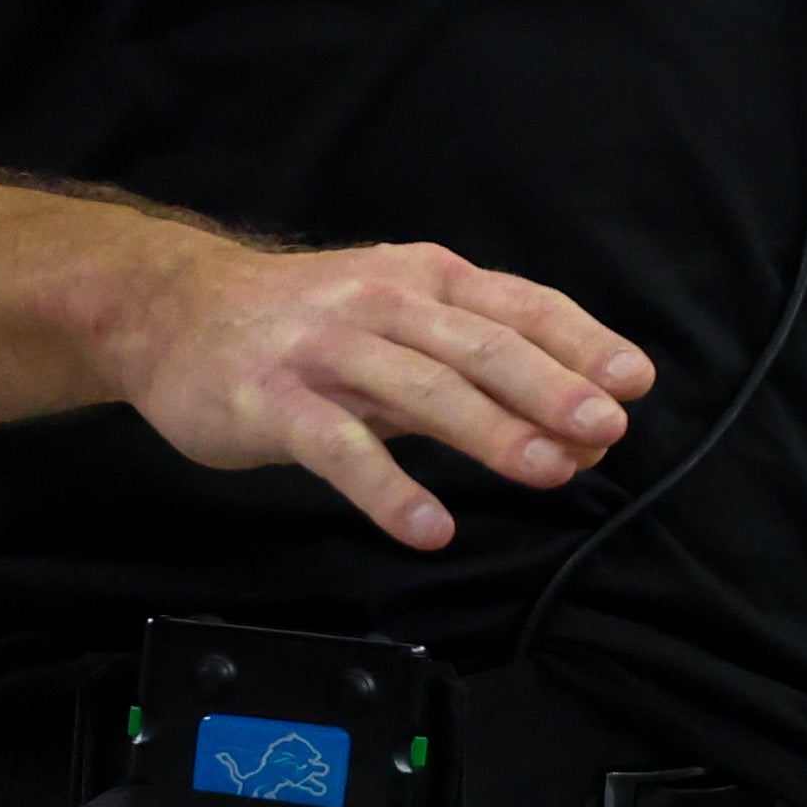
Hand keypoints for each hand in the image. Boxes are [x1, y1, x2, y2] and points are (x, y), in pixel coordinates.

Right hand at [100, 237, 653, 548]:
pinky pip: (338, 448)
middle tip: (606, 428)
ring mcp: (324, 350)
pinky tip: (429, 527)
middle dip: (548, 385)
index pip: (515, 305)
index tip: (635, 380)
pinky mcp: (272, 401)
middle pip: (477, 344)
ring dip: (488, 430)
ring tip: (547, 472)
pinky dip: (387, 488)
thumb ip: (472, 373)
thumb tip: (575, 433)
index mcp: (421, 279)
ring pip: (419, 388)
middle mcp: (380, 304)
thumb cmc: (304, 324)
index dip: (578, 340)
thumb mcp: (395, 327)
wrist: (172, 312)